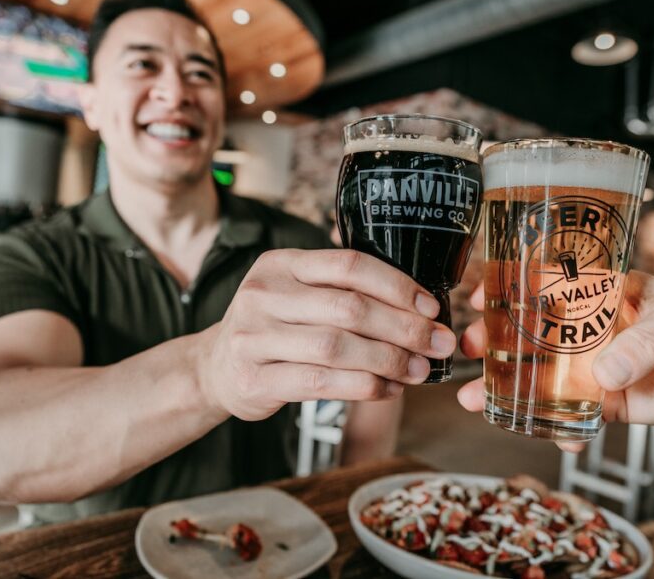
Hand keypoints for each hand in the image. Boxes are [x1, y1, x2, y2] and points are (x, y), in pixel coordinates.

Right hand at [202, 249, 455, 420]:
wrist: (214, 367)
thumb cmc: (274, 327)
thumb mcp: (296, 293)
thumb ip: (343, 291)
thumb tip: (421, 308)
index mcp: (281, 264)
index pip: (348, 265)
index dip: (397, 285)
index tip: (431, 307)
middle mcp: (264, 294)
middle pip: (349, 308)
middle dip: (404, 327)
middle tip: (439, 343)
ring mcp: (254, 337)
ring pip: (337, 348)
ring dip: (389, 361)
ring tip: (420, 370)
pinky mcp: (255, 379)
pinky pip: (321, 384)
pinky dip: (364, 388)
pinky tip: (388, 389)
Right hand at [456, 271, 653, 444]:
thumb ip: (646, 340)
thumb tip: (605, 371)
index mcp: (605, 290)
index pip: (549, 281)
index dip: (510, 284)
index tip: (481, 292)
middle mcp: (592, 328)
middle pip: (532, 331)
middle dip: (494, 339)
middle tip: (468, 347)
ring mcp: (598, 367)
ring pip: (543, 375)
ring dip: (509, 386)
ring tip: (476, 398)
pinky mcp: (611, 404)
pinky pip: (573, 415)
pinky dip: (555, 426)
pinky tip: (543, 430)